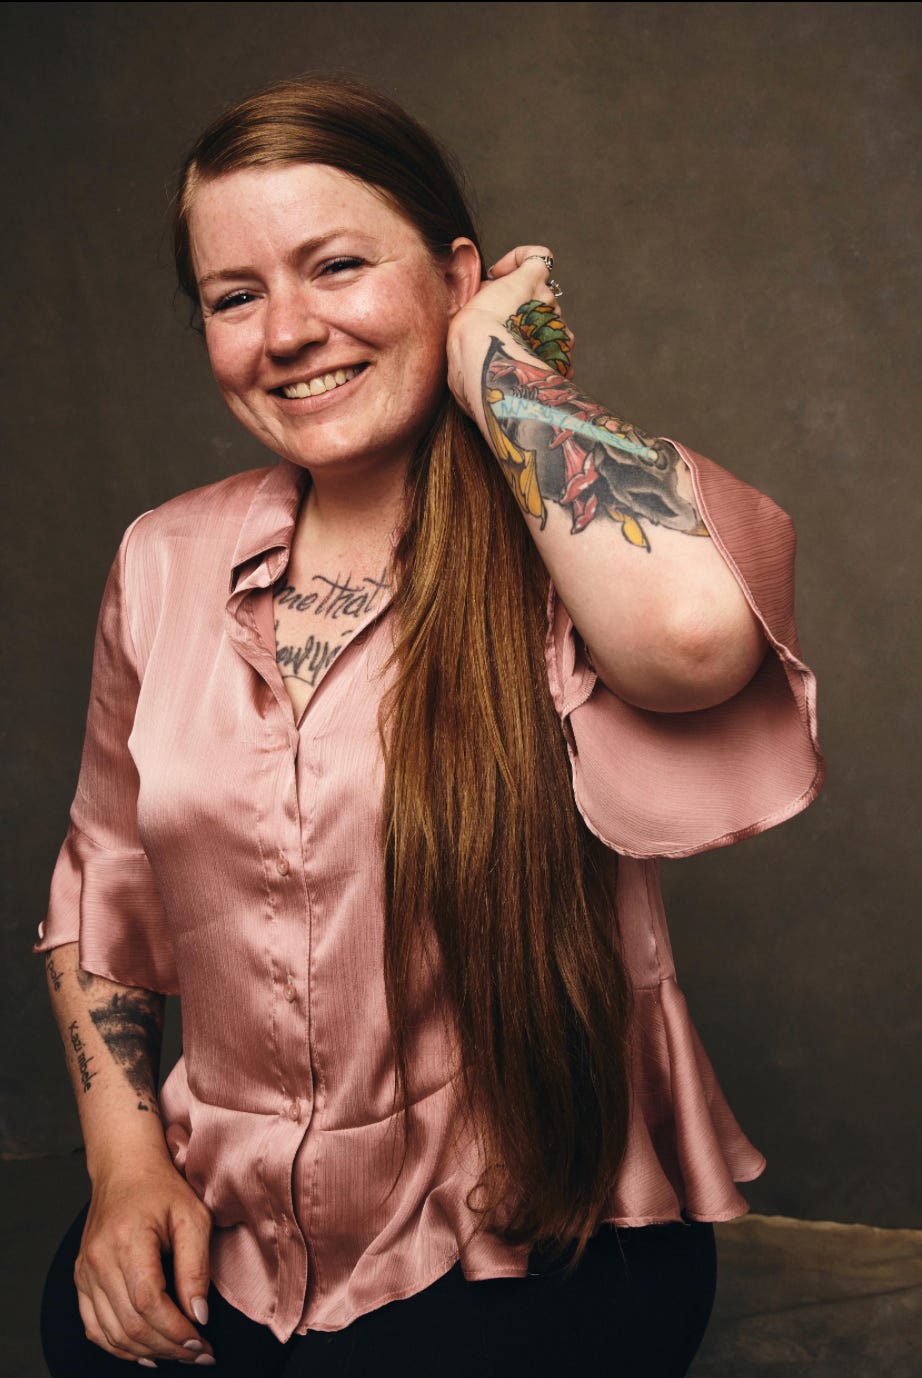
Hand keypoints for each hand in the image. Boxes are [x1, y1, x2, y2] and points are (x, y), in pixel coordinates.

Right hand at [75, 1157, 214, 1364]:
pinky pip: (94, 1327)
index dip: (176, 1331)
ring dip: (147, 1352)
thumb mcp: (193, 1217)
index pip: (148, 1304)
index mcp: (127, 1241)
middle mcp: (98, 1260)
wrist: (124, 1167)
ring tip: (179, 1354)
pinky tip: (145, 1352)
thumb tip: (199, 1315)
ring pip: (111, 1333)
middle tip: (199, 1354)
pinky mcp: (81, 1278)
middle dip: (168, 1348)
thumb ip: (196, 1267)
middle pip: (130, 1324)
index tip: (202, 1342)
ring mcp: (85, 1272)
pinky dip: (119, 1346)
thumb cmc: (162, 1188)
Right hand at [447, 244, 573, 413]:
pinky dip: (541, 351)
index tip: (500, 274)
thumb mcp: (472, 299)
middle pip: (537, 294)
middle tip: (496, 316)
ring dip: (529, 327)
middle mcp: (548, 301)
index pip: (538, 256)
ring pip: (546, 321)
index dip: (518, 260)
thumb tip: (489, 290)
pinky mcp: (561, 354)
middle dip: (520, 302)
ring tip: (507, 344)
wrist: (487, 363)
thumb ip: (486, 290)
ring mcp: (557, 328)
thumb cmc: (474, 333)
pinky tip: (523, 360)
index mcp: (528, 282)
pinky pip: (556, 348)